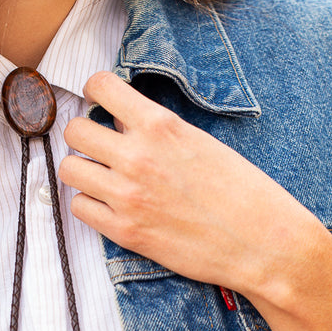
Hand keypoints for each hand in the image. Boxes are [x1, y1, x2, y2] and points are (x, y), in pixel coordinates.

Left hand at [59, 71, 318, 305]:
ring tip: (104, 176)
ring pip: (69, 168)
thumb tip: (121, 119)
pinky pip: (79, 207)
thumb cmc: (243, 191)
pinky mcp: (124, 231)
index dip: (96, 90)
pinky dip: (90, 204)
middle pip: (75, 130)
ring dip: (83, 169)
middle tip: (101, 145)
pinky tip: (110, 204)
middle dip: (86, 134)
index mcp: (161, 126)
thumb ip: (159, 129)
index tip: (100, 100)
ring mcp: (127, 196)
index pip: (100, 86)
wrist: (262, 244)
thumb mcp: (202, 142)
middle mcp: (137, 157)